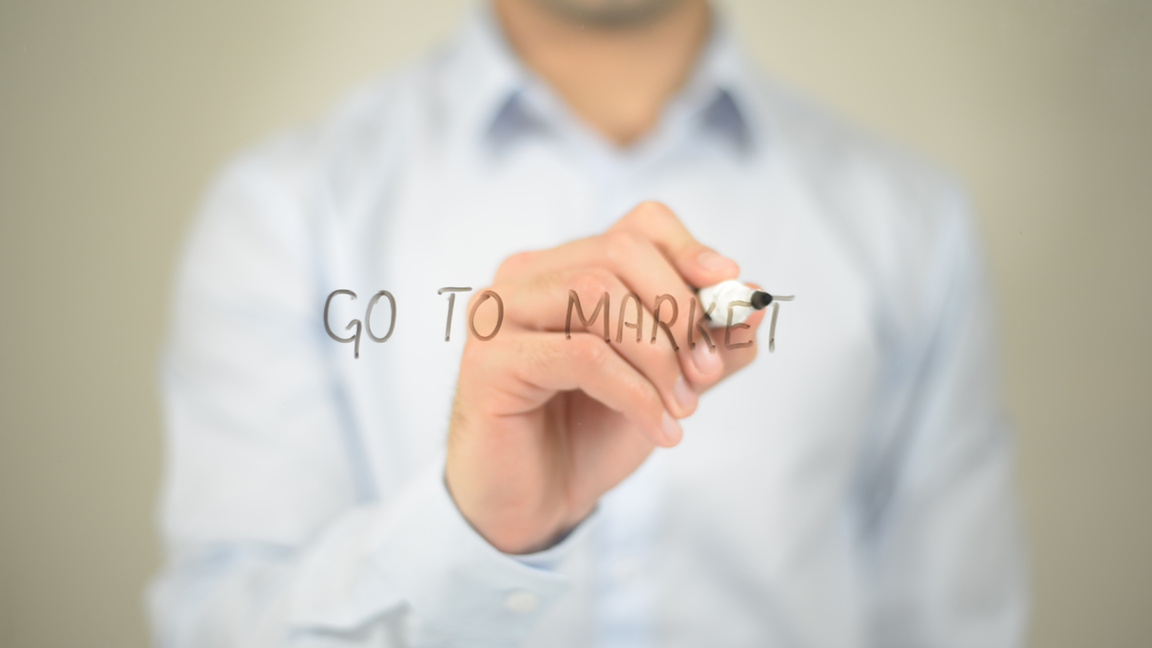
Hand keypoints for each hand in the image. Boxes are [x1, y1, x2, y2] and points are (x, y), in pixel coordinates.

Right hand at [445, 202, 765, 552]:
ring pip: (596, 294)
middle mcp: (527, 277)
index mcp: (567, 266)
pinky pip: (581, 354)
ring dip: (657, 354)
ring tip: (681, 408)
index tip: (729, 293)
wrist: (537, 501)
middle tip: (707, 372)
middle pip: (619, 252)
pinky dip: (634, 392)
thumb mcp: (668, 381)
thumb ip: (709, 341)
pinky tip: (658, 429)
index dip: (689, 251)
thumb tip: (754, 301)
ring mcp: (500, 314)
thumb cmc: (591, 431)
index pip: (637, 226)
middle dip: (679, 311)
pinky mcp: (489, 361)